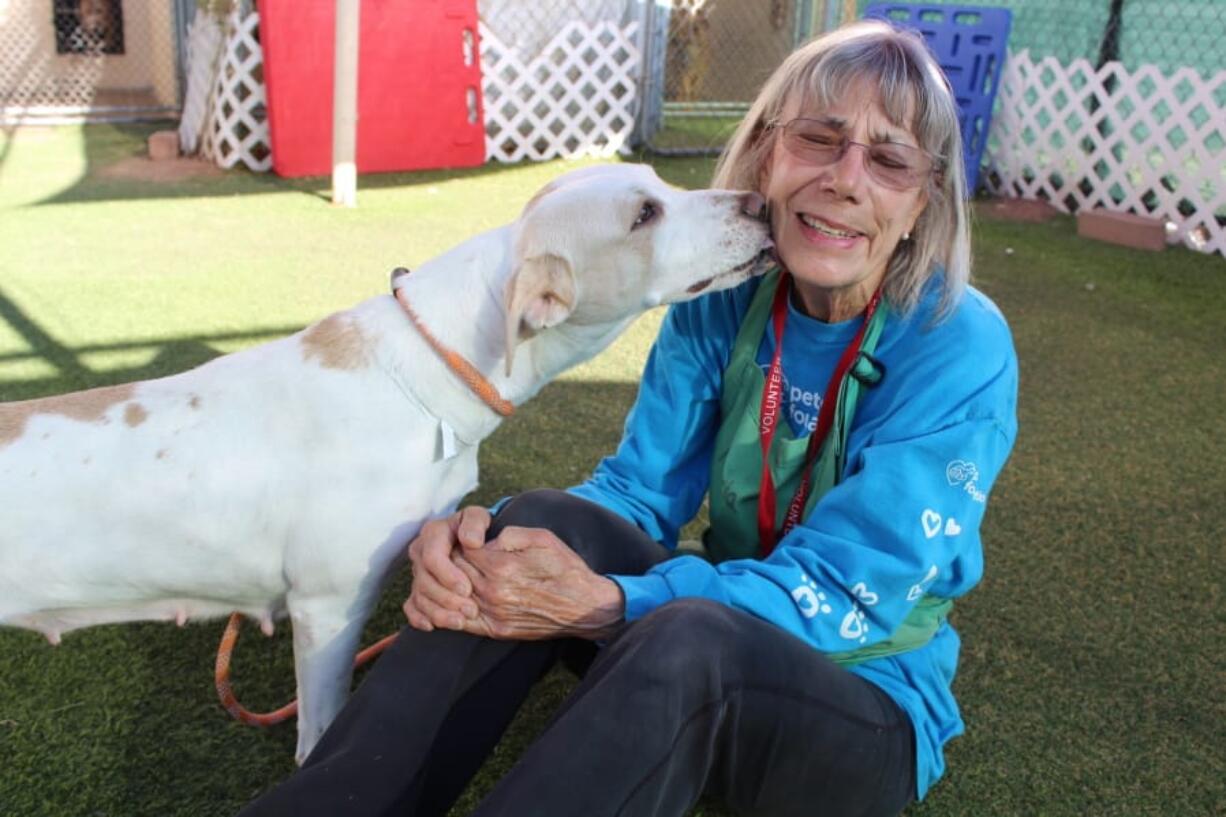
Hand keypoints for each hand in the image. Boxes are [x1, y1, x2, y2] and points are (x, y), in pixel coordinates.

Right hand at [403, 506, 489, 631]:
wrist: (473, 540)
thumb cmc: (477, 528)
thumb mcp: (479, 517)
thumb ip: (475, 523)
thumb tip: (470, 541)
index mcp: (433, 533)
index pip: (432, 557)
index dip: (447, 575)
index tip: (467, 589)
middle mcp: (420, 552)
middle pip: (424, 581)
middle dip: (447, 598)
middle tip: (470, 610)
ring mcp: (417, 572)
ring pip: (419, 597)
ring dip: (438, 612)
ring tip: (460, 623)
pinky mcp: (417, 590)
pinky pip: (411, 607)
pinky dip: (419, 618)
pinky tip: (432, 627)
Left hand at [451, 525, 624, 640]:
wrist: (585, 607)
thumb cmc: (566, 569)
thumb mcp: (543, 538)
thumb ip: (511, 533)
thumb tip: (486, 540)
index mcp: (502, 566)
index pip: (461, 550)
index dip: (459, 542)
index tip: (465, 540)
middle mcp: (493, 592)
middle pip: (453, 573)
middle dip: (451, 562)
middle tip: (455, 555)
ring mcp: (493, 614)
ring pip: (453, 597)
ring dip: (449, 586)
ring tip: (455, 575)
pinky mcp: (496, 630)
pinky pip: (462, 621)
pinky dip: (452, 611)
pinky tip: (456, 599)